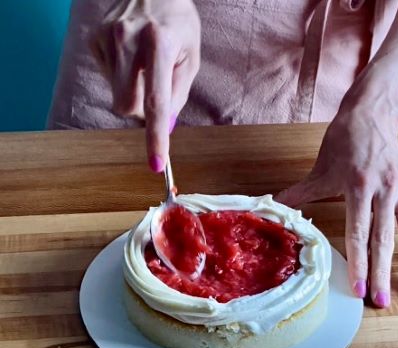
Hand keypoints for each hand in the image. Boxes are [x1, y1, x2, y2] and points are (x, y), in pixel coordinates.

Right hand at [91, 0, 200, 171]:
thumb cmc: (177, 22)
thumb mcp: (191, 56)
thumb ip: (178, 94)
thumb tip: (164, 127)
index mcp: (160, 45)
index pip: (156, 102)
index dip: (155, 137)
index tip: (157, 164)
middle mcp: (128, 40)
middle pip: (128, 107)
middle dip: (142, 111)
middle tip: (154, 91)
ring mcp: (107, 39)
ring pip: (117, 96)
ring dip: (133, 92)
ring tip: (143, 64)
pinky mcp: (94, 41)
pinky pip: (108, 80)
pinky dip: (121, 78)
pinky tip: (130, 57)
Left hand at [276, 110, 397, 307]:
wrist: (370, 115)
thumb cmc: (343, 143)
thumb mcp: (319, 169)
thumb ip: (298, 194)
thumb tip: (271, 208)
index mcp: (357, 188)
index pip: (358, 232)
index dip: (358, 262)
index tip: (359, 288)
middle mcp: (384, 191)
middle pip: (385, 238)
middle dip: (383, 272)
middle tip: (382, 301)